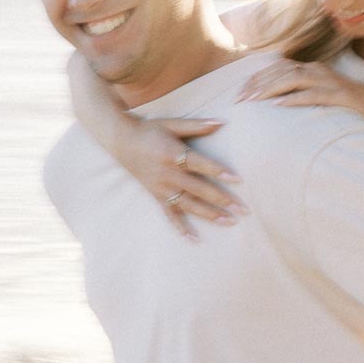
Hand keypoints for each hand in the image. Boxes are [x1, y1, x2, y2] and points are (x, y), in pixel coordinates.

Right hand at [67, 53, 246, 239]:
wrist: (120, 141)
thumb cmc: (150, 130)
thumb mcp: (172, 123)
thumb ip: (197, 125)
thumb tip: (222, 122)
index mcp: (173, 153)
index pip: (200, 164)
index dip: (218, 172)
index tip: (237, 180)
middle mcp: (168, 174)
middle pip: (199, 189)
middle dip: (222, 200)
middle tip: (243, 209)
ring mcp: (162, 188)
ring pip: (189, 205)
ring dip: (210, 215)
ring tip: (230, 222)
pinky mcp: (156, 196)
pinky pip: (169, 215)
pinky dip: (180, 228)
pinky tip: (194, 239)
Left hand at [236, 60, 363, 132]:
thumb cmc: (349, 110)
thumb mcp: (321, 100)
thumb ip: (301, 96)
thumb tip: (276, 104)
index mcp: (313, 71)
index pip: (279, 69)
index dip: (257, 79)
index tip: (238, 94)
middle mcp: (320, 72)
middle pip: (282, 71)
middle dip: (258, 84)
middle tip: (239, 99)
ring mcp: (331, 83)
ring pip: (295, 79)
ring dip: (271, 88)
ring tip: (253, 100)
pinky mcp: (342, 97)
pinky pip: (314, 95)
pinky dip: (295, 98)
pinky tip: (279, 105)